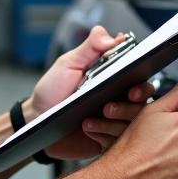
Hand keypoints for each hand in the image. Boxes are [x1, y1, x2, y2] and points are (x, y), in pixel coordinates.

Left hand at [29, 26, 152, 161]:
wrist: (35, 119)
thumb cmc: (52, 90)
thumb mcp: (68, 63)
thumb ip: (90, 47)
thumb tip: (112, 37)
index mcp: (113, 80)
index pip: (140, 81)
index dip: (142, 86)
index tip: (133, 90)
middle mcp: (117, 100)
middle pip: (141, 105)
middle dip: (130, 107)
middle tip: (109, 106)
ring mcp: (112, 121)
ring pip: (131, 125)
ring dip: (114, 122)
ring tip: (94, 117)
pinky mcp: (105, 140)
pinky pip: (116, 142)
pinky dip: (103, 135)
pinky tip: (88, 128)